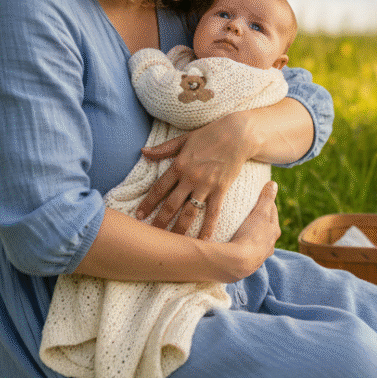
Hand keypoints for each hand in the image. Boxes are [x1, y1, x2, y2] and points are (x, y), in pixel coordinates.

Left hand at [135, 112, 256, 238]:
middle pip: (171, 205)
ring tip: (172, 243)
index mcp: (179, 165)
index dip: (147, 203)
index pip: (158, 188)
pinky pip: (213, 212)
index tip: (138, 215)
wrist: (238, 135)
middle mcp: (190, 178)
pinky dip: (208, 227)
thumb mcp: (184, 139)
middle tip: (150, 235)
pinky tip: (203, 241)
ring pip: (189, 212)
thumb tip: (143, 152)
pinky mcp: (221, 189)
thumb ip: (163, 148)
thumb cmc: (210, 134)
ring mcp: (206, 185)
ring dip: (179, 229)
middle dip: (159, 221)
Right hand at [219, 181, 280, 280]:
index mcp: (273, 233)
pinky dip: (240, 245)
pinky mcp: (244, 265)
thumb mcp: (260, 214)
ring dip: (250, 234)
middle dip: (259, 220)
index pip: (272, 213)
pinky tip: (233, 244)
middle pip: (265, 228)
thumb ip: (266, 199)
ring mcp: (257, 257)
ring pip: (256, 242)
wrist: (237, 263)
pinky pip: (244, 252)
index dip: (267, 203)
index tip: (260, 196)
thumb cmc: (251, 236)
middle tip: (249, 210)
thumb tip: (273, 184)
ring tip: (240, 227)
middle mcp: (268, 246)